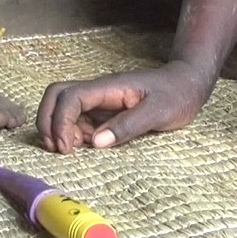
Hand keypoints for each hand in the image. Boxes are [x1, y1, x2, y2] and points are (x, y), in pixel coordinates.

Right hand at [37, 61, 211, 152]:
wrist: (189, 85)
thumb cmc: (177, 95)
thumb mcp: (159, 112)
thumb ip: (128, 126)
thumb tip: (96, 142)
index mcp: (110, 87)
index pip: (71, 97)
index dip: (60, 121)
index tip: (66, 147)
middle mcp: (99, 93)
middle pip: (56, 96)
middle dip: (47, 120)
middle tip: (56, 149)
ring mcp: (100, 102)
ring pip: (64, 109)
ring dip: (58, 129)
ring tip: (68, 152)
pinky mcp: (104, 114)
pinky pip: (78, 121)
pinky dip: (72, 135)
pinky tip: (82, 149)